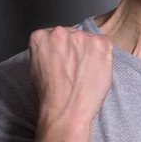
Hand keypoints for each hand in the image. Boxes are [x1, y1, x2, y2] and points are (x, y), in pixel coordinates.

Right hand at [28, 26, 113, 141]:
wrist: (67, 109)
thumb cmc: (51, 94)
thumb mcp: (35, 66)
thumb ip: (44, 50)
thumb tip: (54, 46)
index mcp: (41, 36)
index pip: (55, 34)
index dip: (63, 49)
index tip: (65, 59)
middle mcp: (60, 32)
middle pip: (73, 34)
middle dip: (76, 48)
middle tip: (77, 67)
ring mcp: (81, 37)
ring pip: (89, 39)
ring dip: (90, 51)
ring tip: (86, 71)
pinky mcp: (100, 44)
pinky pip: (105, 42)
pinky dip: (104, 54)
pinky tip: (96, 69)